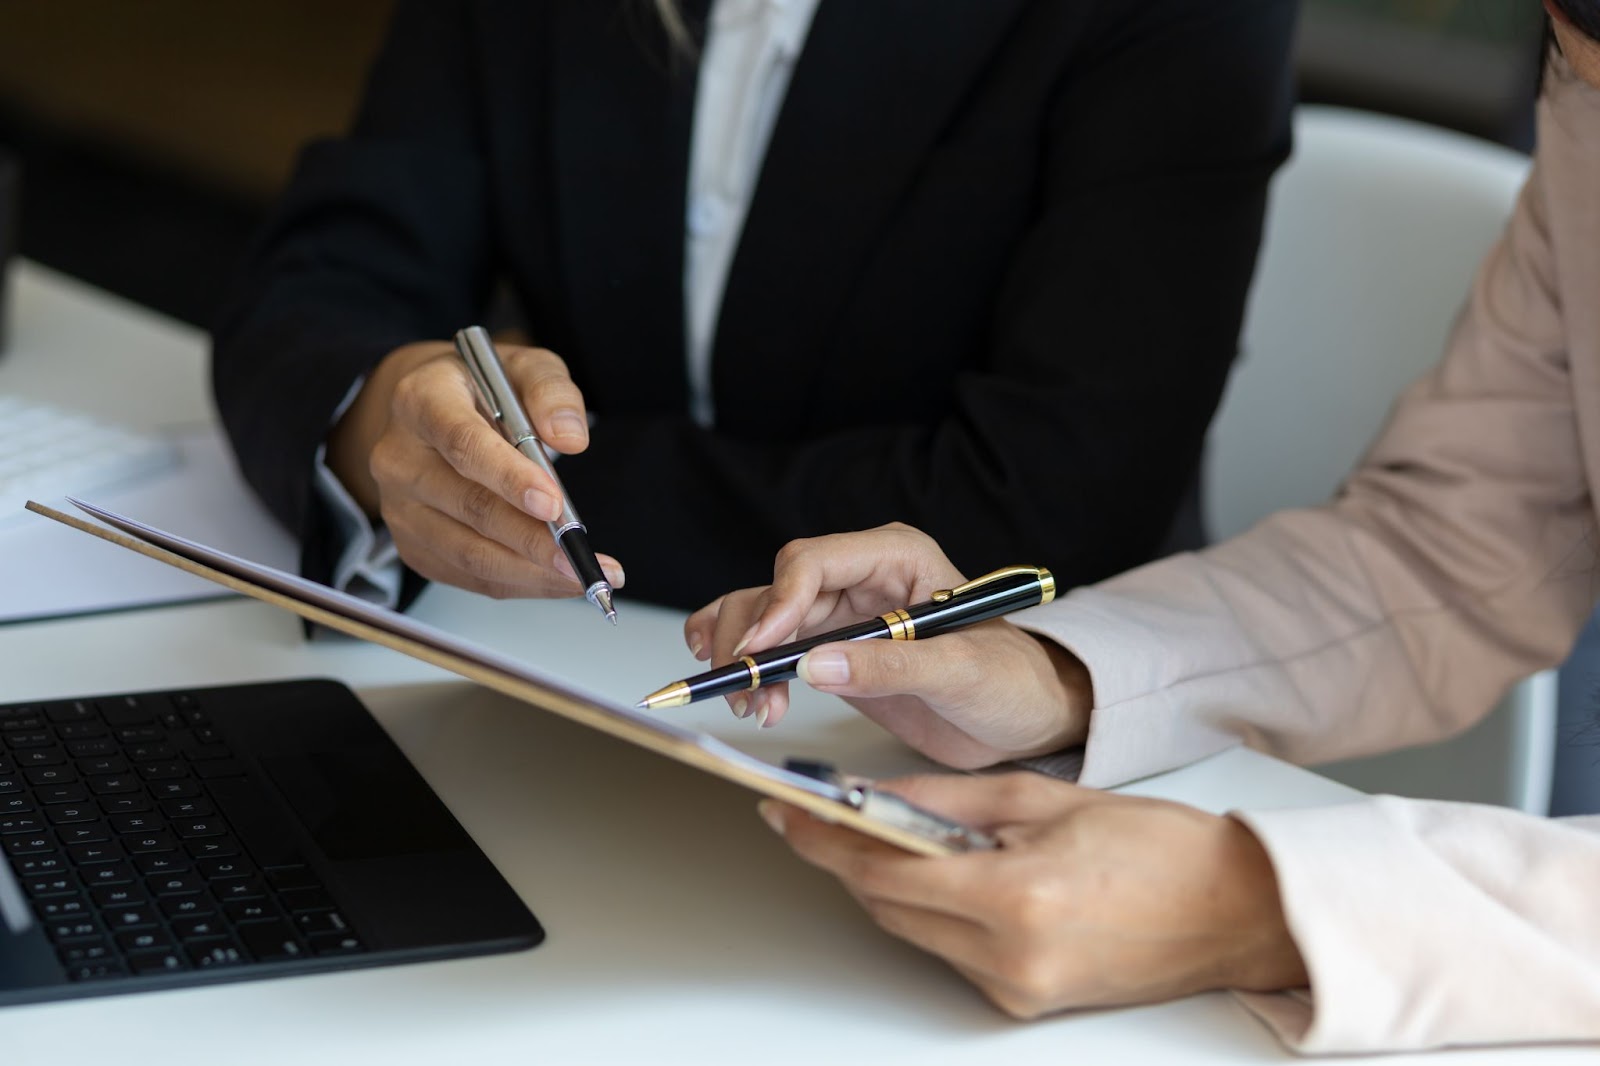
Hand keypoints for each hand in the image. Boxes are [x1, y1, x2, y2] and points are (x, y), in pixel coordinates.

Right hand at [327, 340, 623, 598]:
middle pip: (470, 507)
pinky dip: (518, 582)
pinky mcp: (412, 544)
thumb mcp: (523, 366)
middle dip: (532, 539)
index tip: (553, 504)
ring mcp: (399, 507)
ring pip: (468, 553)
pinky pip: (469, 576)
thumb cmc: (483, 389)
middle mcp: (398, 457)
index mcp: (421, 401)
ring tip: (582, 576)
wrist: (431, 411)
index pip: (463, 444)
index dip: (509, 478)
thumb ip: (551, 391)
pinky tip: (555, 579)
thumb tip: (571, 437)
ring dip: (530, 572)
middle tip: (581, 557)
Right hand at [683, 524, 1088, 767]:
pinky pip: (770, 643)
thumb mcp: (962, 673)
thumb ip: (891, 667)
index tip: (761, 651)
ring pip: (762, 618)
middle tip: (745, 690)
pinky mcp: (830, 649)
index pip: (814, 562)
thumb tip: (815, 666)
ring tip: (752, 707)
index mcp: (898, 558)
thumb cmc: (1012, 683)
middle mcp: (862, 576)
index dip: (778, 603)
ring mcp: (842, 613)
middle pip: (775, 590)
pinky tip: (729, 681)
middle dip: (751, 640)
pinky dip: (743, 662)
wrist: (1024, 719)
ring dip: (743, 660)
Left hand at [760, 773, 1307, 1016]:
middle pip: (886, 904)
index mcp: (1013, 898)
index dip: (823, 837)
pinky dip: (930, 909)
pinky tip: (934, 871)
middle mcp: (1008, 957)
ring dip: (886, 882)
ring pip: (912, 929)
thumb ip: (946, 798)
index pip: (883, 868)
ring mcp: (1015, 989)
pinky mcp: (1024, 1002)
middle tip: (815, 813)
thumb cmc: (1156, 846)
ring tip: (872, 832)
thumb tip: (874, 794)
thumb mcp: (1040, 798)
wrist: (1236, 910)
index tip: (783, 811)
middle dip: (846, 856)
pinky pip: (948, 950)